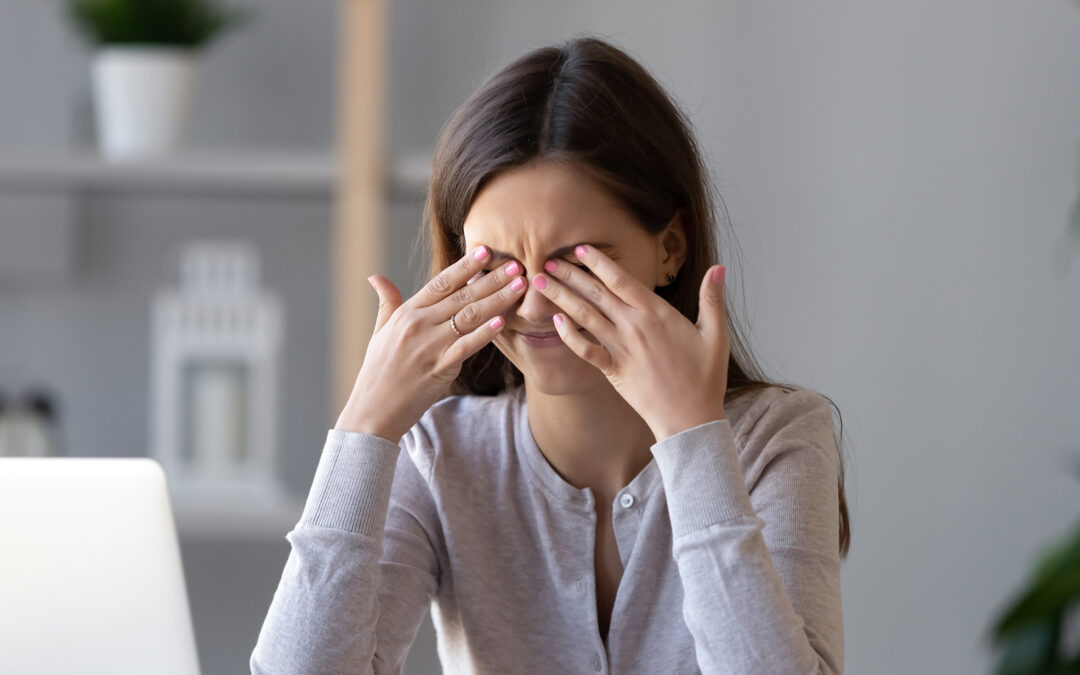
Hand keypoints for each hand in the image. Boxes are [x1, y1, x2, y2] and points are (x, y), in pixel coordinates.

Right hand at [335, 245, 527, 439]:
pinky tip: (503, 321)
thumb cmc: (378, 371)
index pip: (441, 282)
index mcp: (407, 313)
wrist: (373, 409)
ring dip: (497, 300)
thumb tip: (376, 277)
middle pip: (461, 295)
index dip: (466, 266)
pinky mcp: (439, 368)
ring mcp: (430, 346)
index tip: (487, 251)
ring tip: (519, 287)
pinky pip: (467, 346)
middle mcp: (419, 325)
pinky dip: (485, 333)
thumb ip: (386, 302)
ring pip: (469, 317)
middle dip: (491, 279)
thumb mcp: (379, 332)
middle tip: (516, 265)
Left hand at [532, 244, 729, 441]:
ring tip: (540, 281)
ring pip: (585, 316)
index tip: (580, 248)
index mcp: (657, 314)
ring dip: (560, 297)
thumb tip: (719, 267)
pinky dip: (569, 335)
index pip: (622, 280)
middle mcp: (634, 327)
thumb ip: (712, 299)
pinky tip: (555, 321)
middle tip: (548, 257)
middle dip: (570, 274)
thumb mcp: (716, 334)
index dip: (599, 262)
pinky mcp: (613, 370)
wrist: (691, 418)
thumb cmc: (705, 377)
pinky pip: (585, 350)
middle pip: (596, 293)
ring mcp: (621, 349)